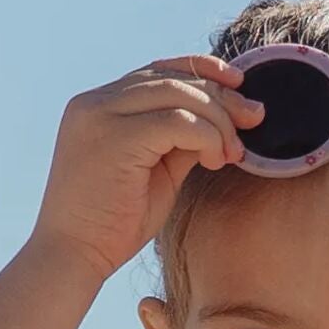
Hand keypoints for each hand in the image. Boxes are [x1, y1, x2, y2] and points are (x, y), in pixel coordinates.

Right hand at [27, 54, 266, 280]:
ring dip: (218, 120)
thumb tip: (223, 119)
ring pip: (178, 93)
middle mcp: (95, 102)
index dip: (202, 71)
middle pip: (172, 78)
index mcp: (99, 105)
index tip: (239, 88)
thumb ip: (181, 140)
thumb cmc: (113, 224)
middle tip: (254, 119)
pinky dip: (207, 136)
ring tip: (232, 153)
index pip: (157, 71)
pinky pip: (178, 120)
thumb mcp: (156, 171)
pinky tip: (214, 160)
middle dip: (222, 96)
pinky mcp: (114, 137)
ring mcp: (100, 115)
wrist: (73, 257)